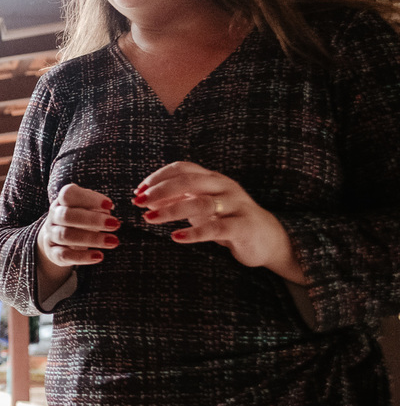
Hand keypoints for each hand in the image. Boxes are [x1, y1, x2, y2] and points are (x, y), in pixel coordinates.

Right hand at [37, 183, 120, 267]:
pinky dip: (82, 256)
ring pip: (65, 235)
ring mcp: (51, 235)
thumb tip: (106, 209)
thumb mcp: (86, 210)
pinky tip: (99, 256)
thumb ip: (96, 207)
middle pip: (66, 215)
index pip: (68, 194)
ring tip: (113, 241)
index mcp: (62, 201)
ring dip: (92, 238)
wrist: (57, 240)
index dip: (88, 198)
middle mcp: (54, 216)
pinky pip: (64, 255)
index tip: (109, 205)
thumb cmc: (79, 221)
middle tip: (115, 224)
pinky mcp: (53, 253)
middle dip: (92, 220)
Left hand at [133, 161, 305, 282]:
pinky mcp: (243, 226)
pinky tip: (176, 237)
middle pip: (189, 180)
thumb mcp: (201, 205)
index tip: (138, 190)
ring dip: (171, 210)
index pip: (182, 167)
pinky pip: (217, 228)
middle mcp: (224, 187)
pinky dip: (194, 232)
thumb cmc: (227, 219)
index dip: (158, 176)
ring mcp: (236, 205)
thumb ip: (178, 198)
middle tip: (138, 202)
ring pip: (201, 203)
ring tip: (149, 218)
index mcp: (212, 178)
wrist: (267, 238)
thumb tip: (145, 198)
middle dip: (161, 190)